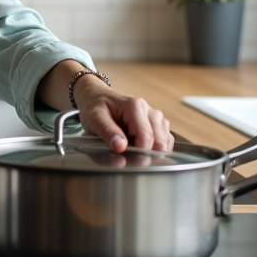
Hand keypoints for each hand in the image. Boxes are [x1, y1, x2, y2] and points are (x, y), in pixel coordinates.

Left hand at [36, 61, 173, 153]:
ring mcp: (154, 115)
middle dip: (147, 152)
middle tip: (127, 155)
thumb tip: (121, 146)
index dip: (140, 152)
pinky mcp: (156, 121)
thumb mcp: (93, 119)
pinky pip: (164, 139)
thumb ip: (107, 133)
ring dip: (150, 149)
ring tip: (128, 146)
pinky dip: (154, 146)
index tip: (129, 159)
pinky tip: (137, 145)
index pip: (147, 137)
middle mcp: (148, 109)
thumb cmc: (92, 108)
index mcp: (134, 106)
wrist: (91, 96)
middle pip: (160, 141)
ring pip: (165, 140)